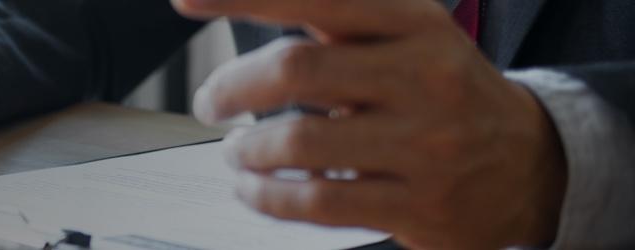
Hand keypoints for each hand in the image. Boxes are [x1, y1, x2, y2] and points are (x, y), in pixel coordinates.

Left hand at [173, 0, 566, 247]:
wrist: (529, 164)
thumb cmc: (440, 91)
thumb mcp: (403, 35)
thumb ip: (334, 18)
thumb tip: (243, 0)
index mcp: (414, 22)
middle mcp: (424, 76)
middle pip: (297, 69)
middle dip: (231, 85)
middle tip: (210, 101)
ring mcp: (425, 144)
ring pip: (299, 141)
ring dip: (247, 150)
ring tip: (238, 151)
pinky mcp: (418, 204)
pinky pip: (316, 202)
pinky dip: (266, 196)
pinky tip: (254, 188)